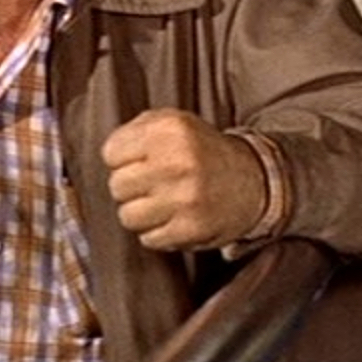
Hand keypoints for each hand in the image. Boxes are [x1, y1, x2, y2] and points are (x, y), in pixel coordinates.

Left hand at [100, 108, 268, 250]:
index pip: (111, 153)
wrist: (254, 180)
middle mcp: (177, 161)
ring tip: (160, 203)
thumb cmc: (203, 151)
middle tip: (151, 184)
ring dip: (141, 213)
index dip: (121, 160)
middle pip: (116, 186)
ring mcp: (185, 197)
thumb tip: (108, 154)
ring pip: (128, 216)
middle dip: (130, 187)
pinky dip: (157, 232)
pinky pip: (149, 239)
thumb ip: (136, 130)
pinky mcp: (192, 229)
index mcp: (169, 129)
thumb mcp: (175, 122)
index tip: (138, 162)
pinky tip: (173, 218)